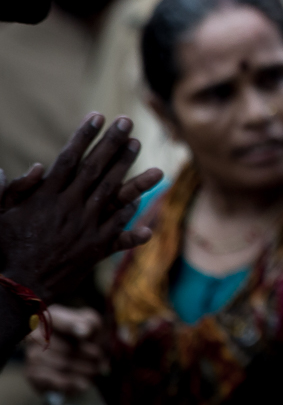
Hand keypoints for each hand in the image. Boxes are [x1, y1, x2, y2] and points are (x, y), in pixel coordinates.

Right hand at [0, 115, 161, 298]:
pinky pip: (120, 231)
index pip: (69, 159)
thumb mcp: (1, 216)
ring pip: (114, 195)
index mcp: (46, 197)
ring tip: (145, 154)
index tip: (98, 116)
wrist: (16, 288)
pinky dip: (133, 217)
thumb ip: (13, 190)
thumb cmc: (4, 249)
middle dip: (112, 144)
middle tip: (127, 122)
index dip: (85, 136)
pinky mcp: (96, 249)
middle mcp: (70, 208)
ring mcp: (86, 228)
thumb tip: (34, 166)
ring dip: (132, 173)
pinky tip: (146, 206)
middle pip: (96, 170)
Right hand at [24, 306, 106, 393]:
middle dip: (90, 356)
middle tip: (102, 361)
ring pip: (64, 365)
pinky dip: (73, 384)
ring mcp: (31, 355)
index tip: (86, 333)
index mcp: (51, 317)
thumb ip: (91, 323)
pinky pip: (55, 381)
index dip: (73, 326)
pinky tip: (85, 384)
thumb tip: (84, 332)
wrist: (68, 357)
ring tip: (97, 371)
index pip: (60, 320)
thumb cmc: (83, 336)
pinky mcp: (32, 374)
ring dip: (86, 371)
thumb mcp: (91, 323)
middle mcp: (36, 335)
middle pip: (68, 348)